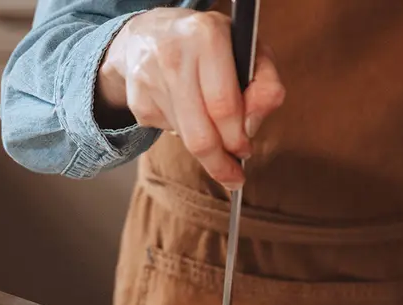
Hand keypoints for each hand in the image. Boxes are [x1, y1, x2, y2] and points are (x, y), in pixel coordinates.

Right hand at [95, 7, 285, 187]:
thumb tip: (252, 127)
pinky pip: (166, 132)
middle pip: (200, 135)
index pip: (225, 107)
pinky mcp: (137, 99)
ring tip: (213, 137)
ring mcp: (149, 78)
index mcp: (207, 37)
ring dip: (204, 148)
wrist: (150, 32)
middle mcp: (174, 55)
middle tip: (232, 174)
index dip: (238, 139)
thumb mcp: (249, 52)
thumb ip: (265, 86)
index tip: (246, 152)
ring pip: (184, 139)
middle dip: (220, 163)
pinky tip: (185, 110)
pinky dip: (181, 132)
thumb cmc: (210, 47)